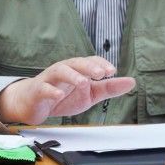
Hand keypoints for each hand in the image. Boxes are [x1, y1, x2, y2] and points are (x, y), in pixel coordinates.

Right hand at [0, 56, 135, 124]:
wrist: (32, 104)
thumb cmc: (61, 96)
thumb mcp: (89, 94)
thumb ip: (108, 88)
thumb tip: (131, 82)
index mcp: (77, 69)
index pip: (90, 61)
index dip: (100, 64)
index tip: (111, 71)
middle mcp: (64, 70)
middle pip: (76, 63)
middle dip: (88, 66)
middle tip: (100, 74)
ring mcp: (49, 79)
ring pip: (60, 71)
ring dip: (72, 76)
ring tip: (84, 83)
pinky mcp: (38, 90)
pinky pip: (44, 88)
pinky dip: (52, 91)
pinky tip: (59, 96)